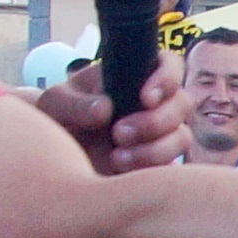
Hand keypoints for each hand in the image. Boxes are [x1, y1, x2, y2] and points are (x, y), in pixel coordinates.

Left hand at [35, 68, 189, 177]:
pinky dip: (151, 170)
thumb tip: (105, 109)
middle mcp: (155, 104)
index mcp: (135, 77)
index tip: (145, 98)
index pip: (169, 64)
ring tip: (116, 159)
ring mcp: (160, 135)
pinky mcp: (157, 164)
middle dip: (155, 121)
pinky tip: (122, 173)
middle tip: (118, 134)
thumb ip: (75, 103)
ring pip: (181, 138)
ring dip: (154, 149)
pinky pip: (172, 167)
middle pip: (182, 104)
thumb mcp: (55, 104)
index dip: (167, 78)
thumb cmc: (59, 119)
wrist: (56, 159)